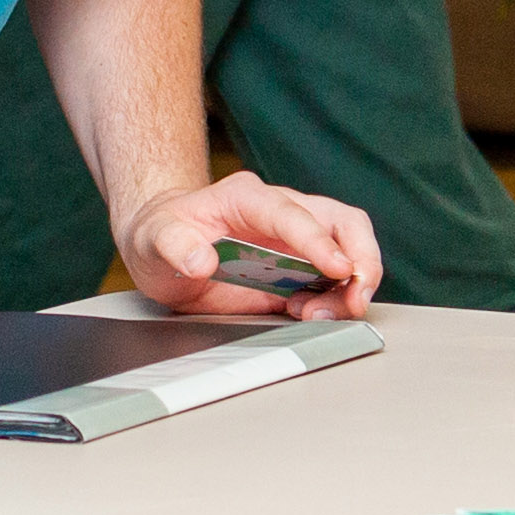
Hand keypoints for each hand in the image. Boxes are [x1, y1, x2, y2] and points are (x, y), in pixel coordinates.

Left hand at [119, 175, 383, 322]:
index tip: (337, 268)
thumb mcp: (154, 238)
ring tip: (329, 316)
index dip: (316, 240)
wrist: (163, 245)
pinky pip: (331, 281)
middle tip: (359, 295)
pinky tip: (314, 316)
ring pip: (346, 250)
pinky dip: (335, 300)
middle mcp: (280, 213)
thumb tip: (201, 261)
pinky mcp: (296, 269)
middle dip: (361, 257)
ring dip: (351, 286)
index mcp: (247, 198)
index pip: (292, 213)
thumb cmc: (162, 232)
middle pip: (341, 222)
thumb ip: (174, 245)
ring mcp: (293, 241)